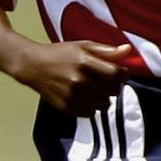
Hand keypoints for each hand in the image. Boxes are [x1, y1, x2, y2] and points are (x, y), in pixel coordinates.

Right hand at [18, 41, 133, 115]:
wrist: (32, 65)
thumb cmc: (60, 54)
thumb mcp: (83, 46)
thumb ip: (106, 51)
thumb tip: (128, 50)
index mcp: (84, 63)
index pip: (117, 74)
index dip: (124, 74)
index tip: (121, 73)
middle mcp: (78, 81)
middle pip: (113, 91)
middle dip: (114, 86)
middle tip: (106, 81)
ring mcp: (71, 96)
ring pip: (105, 105)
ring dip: (104, 98)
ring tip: (95, 89)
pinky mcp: (65, 107)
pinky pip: (91, 113)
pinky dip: (92, 107)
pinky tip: (85, 97)